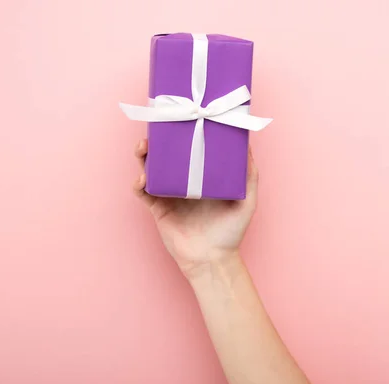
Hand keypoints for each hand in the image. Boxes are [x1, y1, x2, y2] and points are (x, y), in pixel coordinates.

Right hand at [133, 138, 257, 279]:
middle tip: (157, 129)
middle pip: (166, 154)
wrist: (212, 260)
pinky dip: (139, 184)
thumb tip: (247, 143)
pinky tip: (142, 178)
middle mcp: (184, 181)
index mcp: (202, 176)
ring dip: (144, 156)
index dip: (182, 133)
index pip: (189, 148)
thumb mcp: (247, 200)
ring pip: (150, 169)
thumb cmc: (231, 232)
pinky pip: (143, 193)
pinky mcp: (158, 209)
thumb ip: (249, 174)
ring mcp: (169, 194)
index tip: (182, 118)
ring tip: (143, 147)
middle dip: (159, 140)